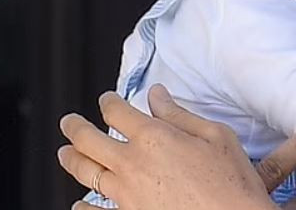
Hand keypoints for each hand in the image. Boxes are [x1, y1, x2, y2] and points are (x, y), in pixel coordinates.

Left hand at [57, 84, 295, 209]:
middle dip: (75, 127)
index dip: (108, 102)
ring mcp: (124, 194)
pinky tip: (78, 204)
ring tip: (65, 153)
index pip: (117, 111)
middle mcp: (131, 164)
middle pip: (89, 140)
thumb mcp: (215, 136)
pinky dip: (82, 207)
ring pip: (85, 172)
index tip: (105, 99)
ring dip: (70, 159)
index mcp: (154, 137)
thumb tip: (157, 96)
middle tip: (69, 122)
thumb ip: (180, 114)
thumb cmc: (230, 182)